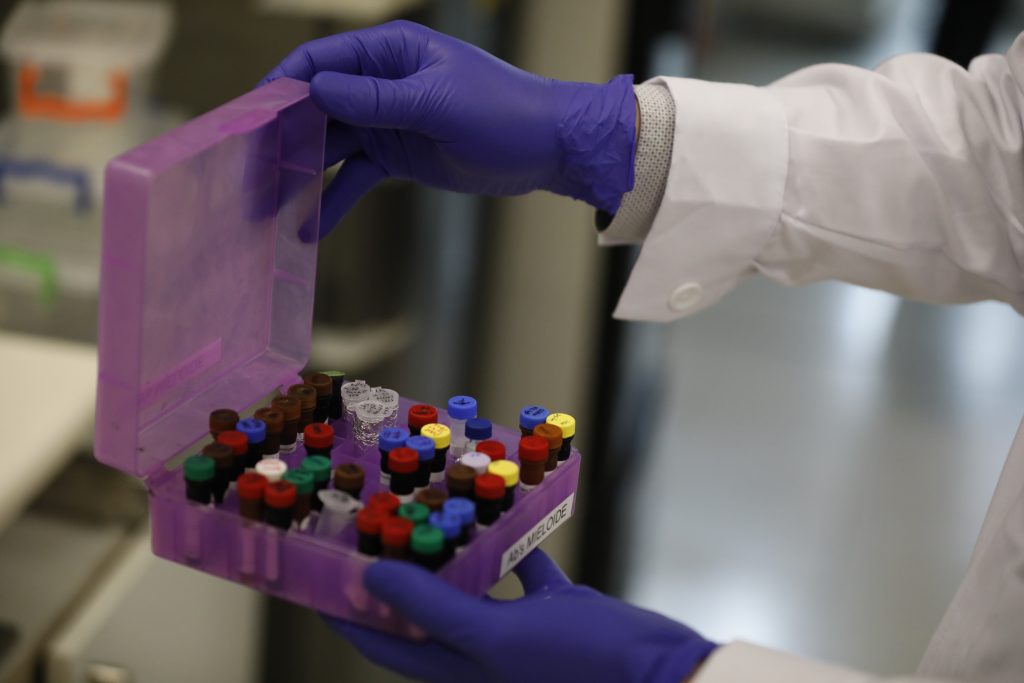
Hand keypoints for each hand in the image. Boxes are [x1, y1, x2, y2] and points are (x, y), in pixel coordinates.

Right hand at [261, 20, 635, 238]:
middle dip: (282, 139)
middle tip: (247, 174)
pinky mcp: (399, 155)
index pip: (319, 61)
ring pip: (332, 146)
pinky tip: (309, 230)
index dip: (280, 87)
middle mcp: (380, 83)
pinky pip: (356, 178)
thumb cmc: (502, 111)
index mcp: (389, 52)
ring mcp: (388, 121)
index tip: (248, 120)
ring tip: (264, 208)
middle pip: (316, 107)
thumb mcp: (437, 103)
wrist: (549, 148)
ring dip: (300, 174)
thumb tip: (315, 90)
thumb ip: (376, 100)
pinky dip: (334, 200)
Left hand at [324, 550, 715, 682]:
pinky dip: (514, 543)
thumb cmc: (580, 663)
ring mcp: (520, 633)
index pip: (383, 644)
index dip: (347, 614)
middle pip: (421, 611)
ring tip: (431, 506)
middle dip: (396, 570)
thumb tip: (371, 577)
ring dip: (453, 550)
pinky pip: (523, 572)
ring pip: (472, 586)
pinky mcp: (556, 611)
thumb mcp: (497, 635)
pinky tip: (509, 511)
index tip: (318, 575)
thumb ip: (435, 606)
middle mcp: (480, 653)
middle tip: (375, 523)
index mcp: (458, 670)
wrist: (662, 675)